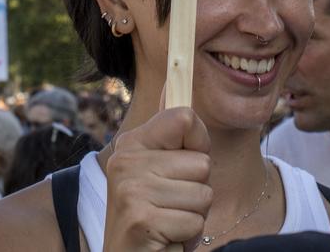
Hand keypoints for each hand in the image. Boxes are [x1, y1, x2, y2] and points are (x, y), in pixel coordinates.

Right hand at [99, 105, 211, 251]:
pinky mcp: (140, 218)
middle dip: (197, 192)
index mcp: (132, 143)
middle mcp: (126, 160)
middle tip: (172, 208)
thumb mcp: (163, 174)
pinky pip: (195, 222)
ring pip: (203, 194)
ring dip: (193, 217)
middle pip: (202, 163)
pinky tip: (166, 239)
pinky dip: (187, 237)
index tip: (183, 170)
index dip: (199, 146)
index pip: (185, 118)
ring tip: (169, 224)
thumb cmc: (156, 219)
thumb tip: (181, 92)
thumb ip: (176, 143)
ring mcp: (130, 189)